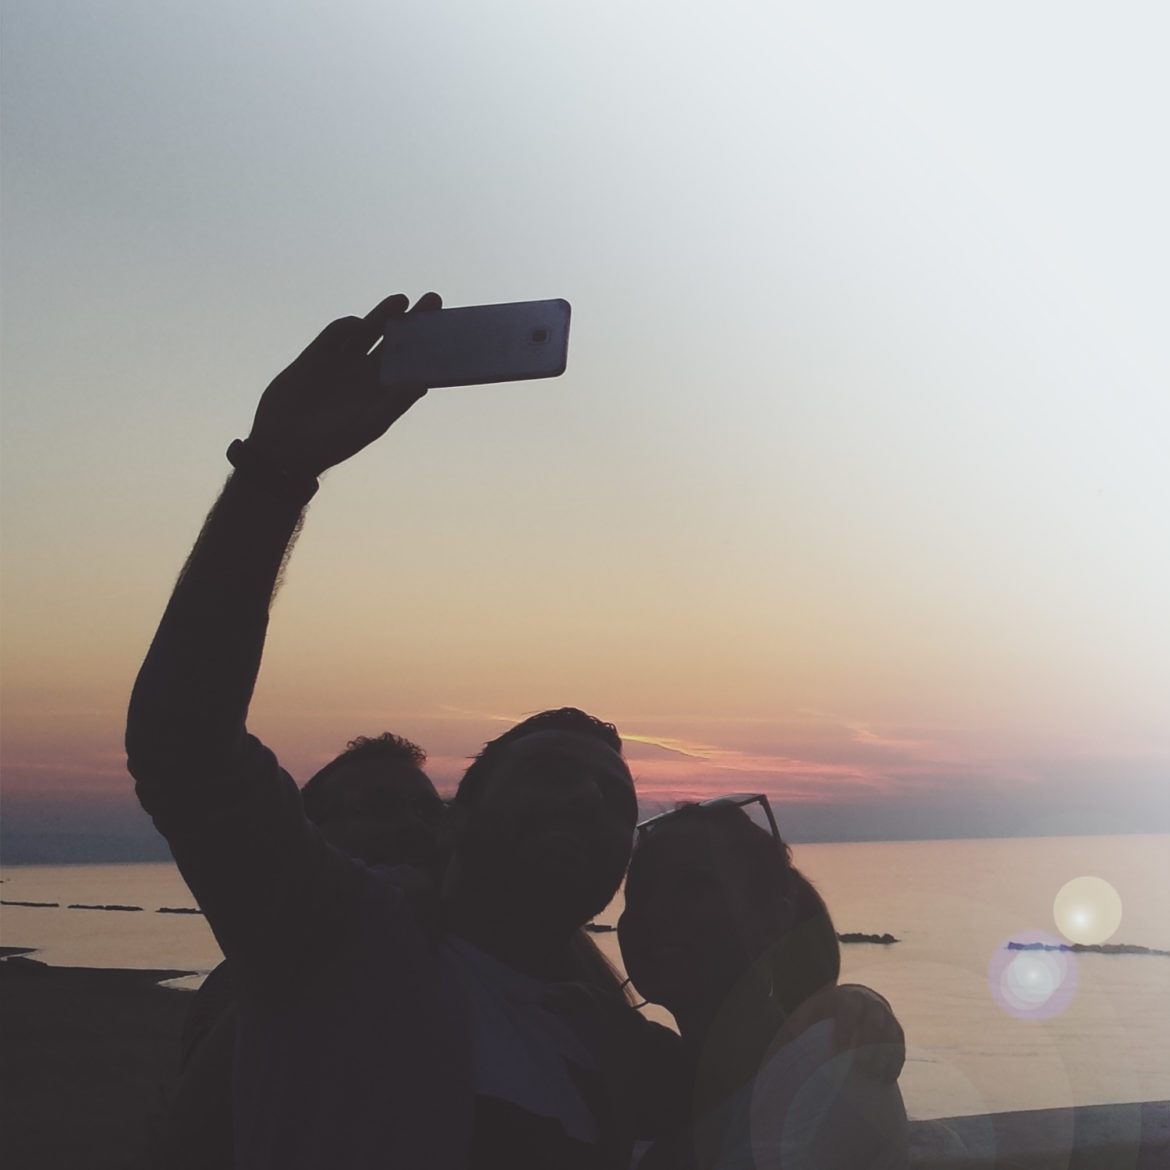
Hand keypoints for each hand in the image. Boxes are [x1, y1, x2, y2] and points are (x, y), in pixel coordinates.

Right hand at [246, 292, 441, 477]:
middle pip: (395, 340)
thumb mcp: (369, 424)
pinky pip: (335, 335)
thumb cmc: (333, 442)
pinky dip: (347, 326)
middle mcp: (365, 373)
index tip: (447, 330)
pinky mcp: (316, 356)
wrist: (286, 445)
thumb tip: (422, 383)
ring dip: (384, 315)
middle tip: (434, 300)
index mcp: (382, 391)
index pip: (411, 362)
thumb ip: (395, 403)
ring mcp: (341, 362)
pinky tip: (359, 324)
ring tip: (402, 300)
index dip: (428, 347)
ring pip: (368, 331)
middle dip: (413, 321)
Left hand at [783, 983, 905, 1081]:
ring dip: (884, 1055)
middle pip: (874, 1021)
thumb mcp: (812, 1012)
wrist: (854, 1000)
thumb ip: (800, 1025)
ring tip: (872, 1075)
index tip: (839, 1051)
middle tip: (859, 1066)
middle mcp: (870, 1003)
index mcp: (846, 997)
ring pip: (891, 1033)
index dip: (845, 1030)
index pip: (848, 1010)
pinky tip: (886, 1078)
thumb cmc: (827, 1012)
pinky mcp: (896, 1030)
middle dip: (868, 1044)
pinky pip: (900, 1046)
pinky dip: (895, 1062)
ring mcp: (886, 1016)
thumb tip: (787, 1045)